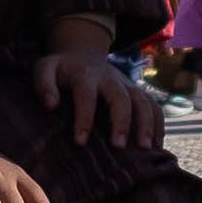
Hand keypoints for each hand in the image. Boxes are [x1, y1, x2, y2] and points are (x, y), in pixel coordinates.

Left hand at [34, 47, 166, 149]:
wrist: (83, 53)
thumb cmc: (61, 69)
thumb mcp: (45, 69)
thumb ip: (43, 84)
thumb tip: (50, 104)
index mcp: (84, 74)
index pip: (86, 94)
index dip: (84, 117)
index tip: (80, 141)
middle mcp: (109, 78)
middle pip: (120, 97)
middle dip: (121, 121)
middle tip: (118, 146)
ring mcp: (126, 84)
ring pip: (142, 100)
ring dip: (147, 123)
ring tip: (146, 149)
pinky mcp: (136, 91)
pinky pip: (153, 105)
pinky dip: (158, 124)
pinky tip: (157, 146)